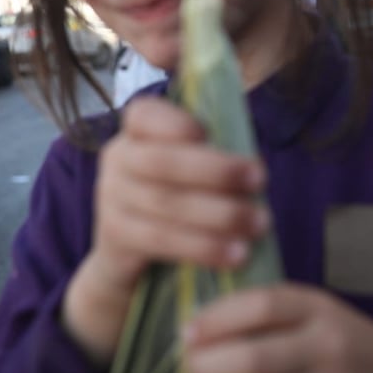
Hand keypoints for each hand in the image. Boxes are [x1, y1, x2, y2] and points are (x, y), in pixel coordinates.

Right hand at [62, 96, 267, 363]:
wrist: (129, 257)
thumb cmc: (177, 197)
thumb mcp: (190, 167)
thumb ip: (214, 155)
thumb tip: (256, 164)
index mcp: (137, 131)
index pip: (145, 115)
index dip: (175, 123)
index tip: (208, 134)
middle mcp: (118, 159)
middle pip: (162, 161)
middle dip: (216, 170)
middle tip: (261, 180)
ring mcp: (111, 198)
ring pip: (166, 203)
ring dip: (219, 214)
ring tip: (259, 223)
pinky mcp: (115, 237)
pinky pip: (161, 240)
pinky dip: (202, 247)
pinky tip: (235, 254)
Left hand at [185, 284, 372, 372]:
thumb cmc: (338, 341)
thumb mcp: (314, 310)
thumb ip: (266, 310)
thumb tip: (197, 326)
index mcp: (321, 310)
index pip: (262, 305)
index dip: (217, 318)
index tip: (188, 331)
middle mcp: (331, 350)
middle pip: (255, 359)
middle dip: (208, 368)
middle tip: (188, 369)